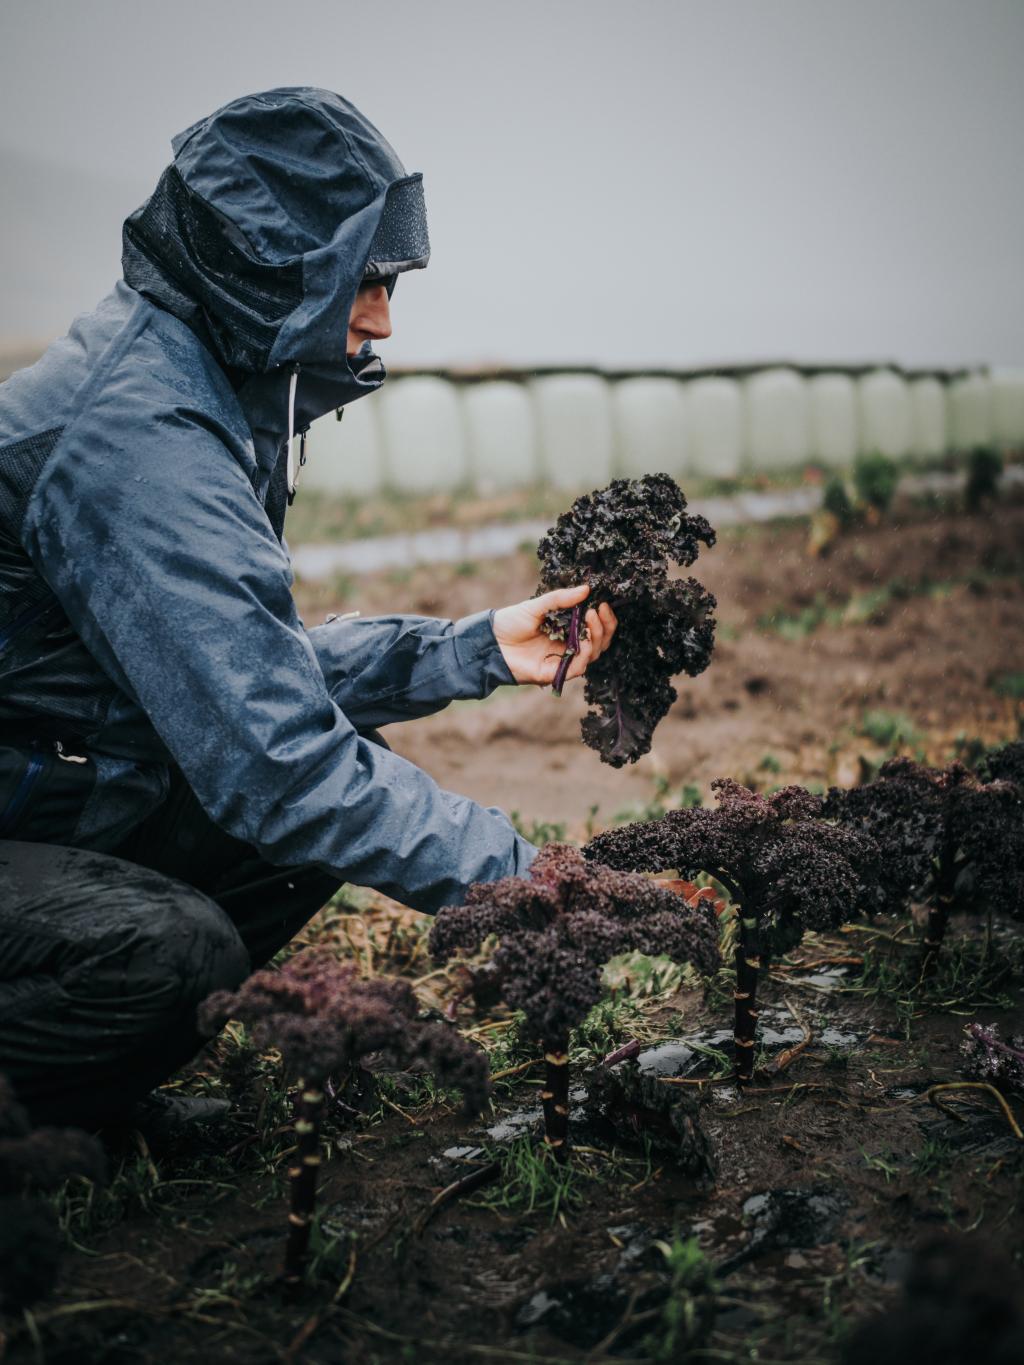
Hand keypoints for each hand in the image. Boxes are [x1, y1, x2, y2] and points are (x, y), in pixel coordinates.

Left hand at [492, 585, 617, 686]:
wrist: (489, 641)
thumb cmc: (510, 623)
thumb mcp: (536, 606)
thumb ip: (560, 599)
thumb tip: (586, 589)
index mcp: (567, 631)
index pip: (594, 629)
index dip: (604, 619)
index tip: (603, 604)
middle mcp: (567, 647)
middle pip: (598, 643)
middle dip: (603, 628)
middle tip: (597, 611)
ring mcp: (561, 661)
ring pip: (591, 656)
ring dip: (595, 639)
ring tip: (589, 620)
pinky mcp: (553, 674)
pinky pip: (577, 669)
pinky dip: (583, 656)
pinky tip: (583, 641)